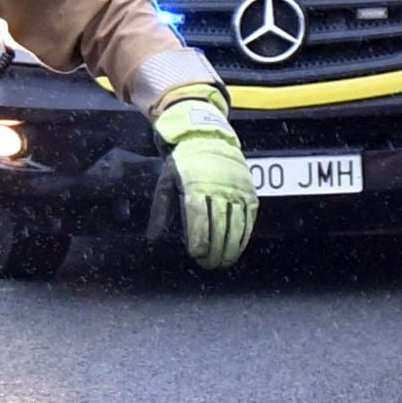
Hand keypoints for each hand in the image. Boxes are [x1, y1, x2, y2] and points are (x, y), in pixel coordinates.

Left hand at [149, 95, 257, 269]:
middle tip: (209, 265)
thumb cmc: (183, 163)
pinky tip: (238, 247)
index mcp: (195, 185)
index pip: (198, 218)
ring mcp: (236, 189)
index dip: (199, 240)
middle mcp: (218, 187)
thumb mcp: (166, 182)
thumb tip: (152, 238)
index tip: (197, 255)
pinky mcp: (249, 190)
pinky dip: (244, 235)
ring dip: (231, 247)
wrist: (207, 137)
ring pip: (236, 224)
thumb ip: (161, 211)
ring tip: (224, 262)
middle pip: (219, 225)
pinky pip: (249, 217)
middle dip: (215, 250)